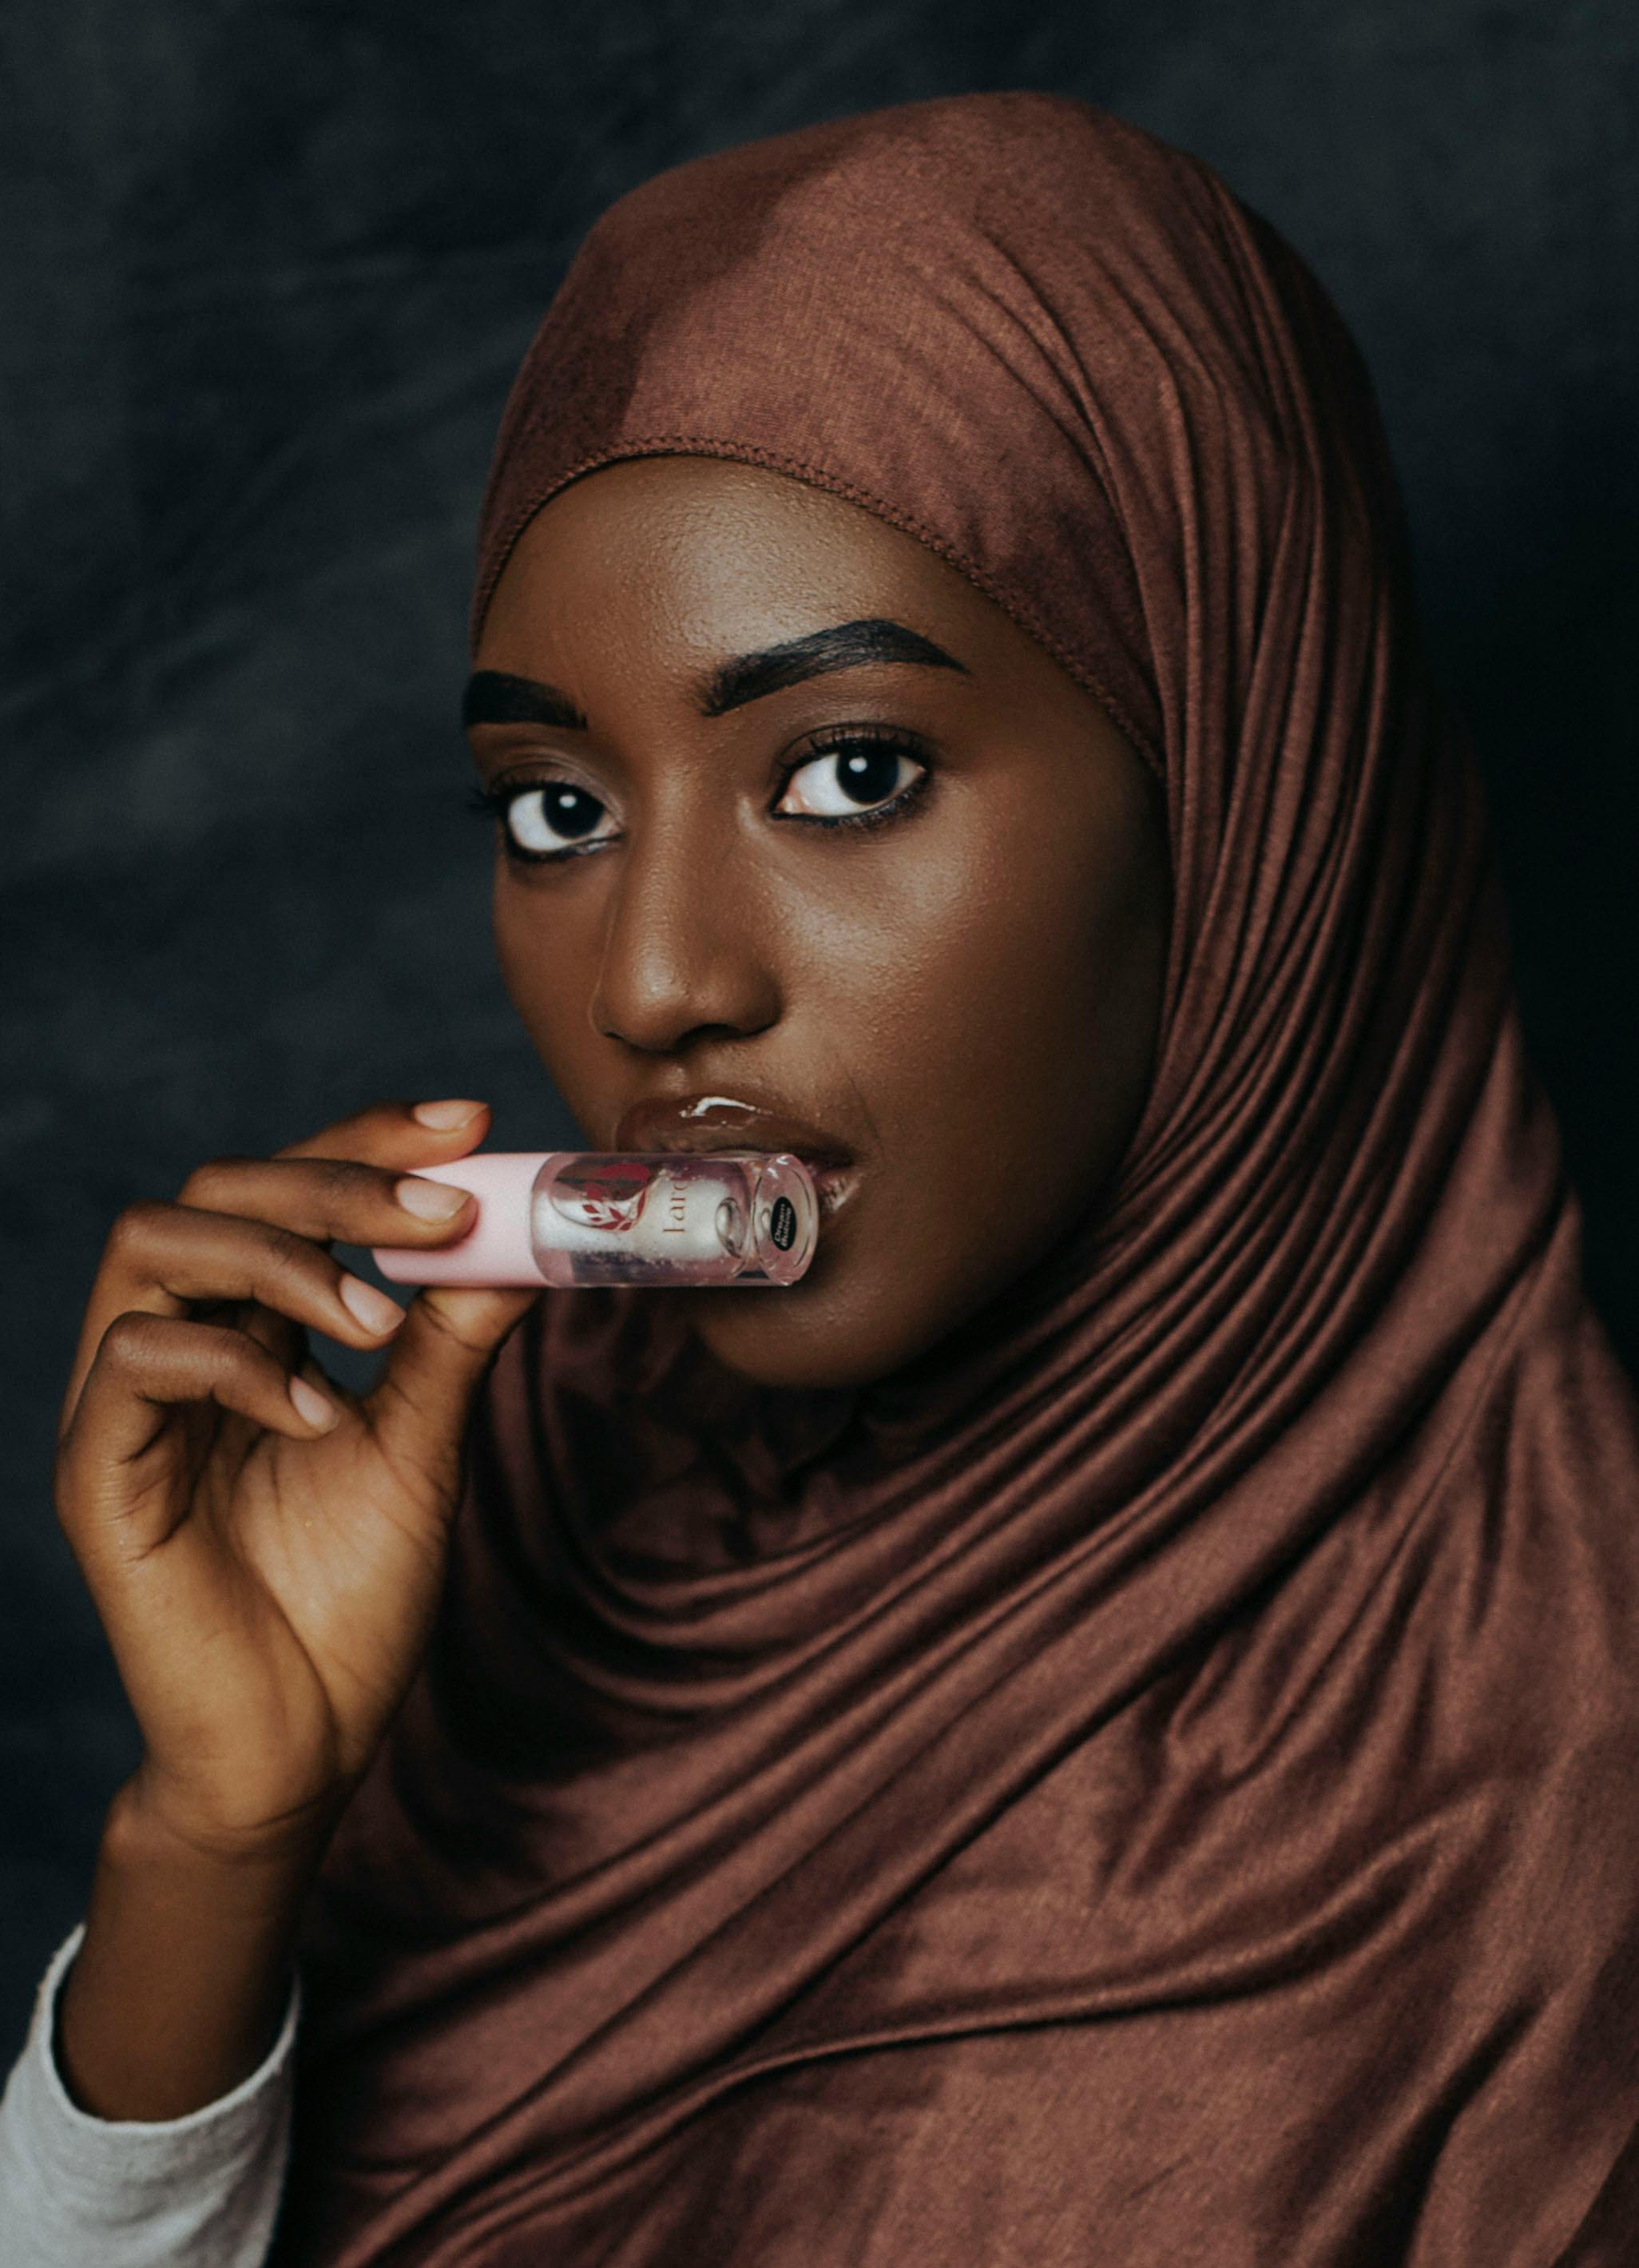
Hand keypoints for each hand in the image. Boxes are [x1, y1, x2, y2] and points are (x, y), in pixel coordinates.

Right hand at [53, 1098, 536, 1865]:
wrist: (302, 1745)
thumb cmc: (354, 1597)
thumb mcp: (422, 1444)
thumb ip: (451, 1340)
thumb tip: (525, 1233)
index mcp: (252, 1328)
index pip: (289, 1186)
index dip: (369, 1136)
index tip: (470, 1122)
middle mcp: (180, 1344)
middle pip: (216, 1188)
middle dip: (334, 1178)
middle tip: (441, 1209)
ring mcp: (126, 1407)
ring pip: (154, 1244)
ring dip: (282, 1259)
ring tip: (378, 1323)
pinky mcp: (96, 1475)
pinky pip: (135, 1360)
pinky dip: (237, 1364)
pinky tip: (317, 1416)